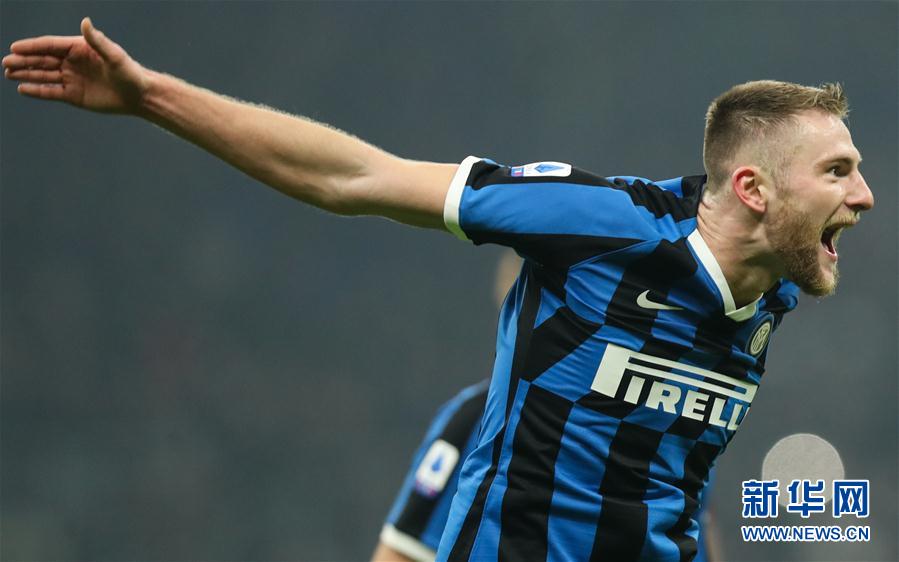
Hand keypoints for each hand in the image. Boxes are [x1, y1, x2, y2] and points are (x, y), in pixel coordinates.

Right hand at [3, 17, 149, 113]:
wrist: (139, 96)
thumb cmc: (130, 73)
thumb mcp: (114, 56)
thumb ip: (98, 40)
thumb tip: (85, 22)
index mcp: (79, 49)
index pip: (50, 46)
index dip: (32, 47)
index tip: (15, 47)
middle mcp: (72, 62)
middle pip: (43, 60)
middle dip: (23, 61)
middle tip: (5, 62)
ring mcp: (72, 79)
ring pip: (44, 75)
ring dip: (26, 74)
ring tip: (8, 73)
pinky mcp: (74, 95)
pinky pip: (52, 92)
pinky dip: (37, 90)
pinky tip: (23, 89)